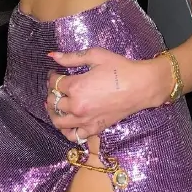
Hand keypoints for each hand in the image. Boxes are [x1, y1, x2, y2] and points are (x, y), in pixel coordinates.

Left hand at [45, 47, 163, 143]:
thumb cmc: (119, 68)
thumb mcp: (95, 56)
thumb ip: (71, 57)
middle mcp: (77, 106)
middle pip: (53, 102)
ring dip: (53, 113)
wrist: (140, 86)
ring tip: (56, 105)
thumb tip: (52, 55)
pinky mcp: (94, 129)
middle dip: (51, 93)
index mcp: (76, 87)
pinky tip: (67, 123)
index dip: (52, 77)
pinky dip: (66, 131)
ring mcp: (85, 120)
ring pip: (58, 121)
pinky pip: (74, 136)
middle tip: (56, 87)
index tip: (54, 73)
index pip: (54, 83)